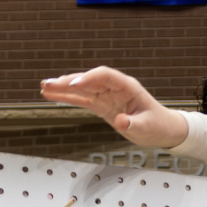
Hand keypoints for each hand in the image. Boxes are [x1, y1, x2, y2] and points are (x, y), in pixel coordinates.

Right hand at [40, 67, 188, 147]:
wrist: (162, 129)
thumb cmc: (158, 125)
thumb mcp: (147, 127)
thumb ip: (133, 124)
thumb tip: (121, 122)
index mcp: (128, 87)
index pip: (105, 76)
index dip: (89, 78)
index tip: (74, 84)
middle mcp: (115, 88)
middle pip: (89, 80)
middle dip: (69, 81)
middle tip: (50, 83)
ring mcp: (107, 96)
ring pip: (82, 89)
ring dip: (63, 88)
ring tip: (44, 87)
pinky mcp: (103, 105)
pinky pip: (82, 99)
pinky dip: (68, 98)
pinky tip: (52, 95)